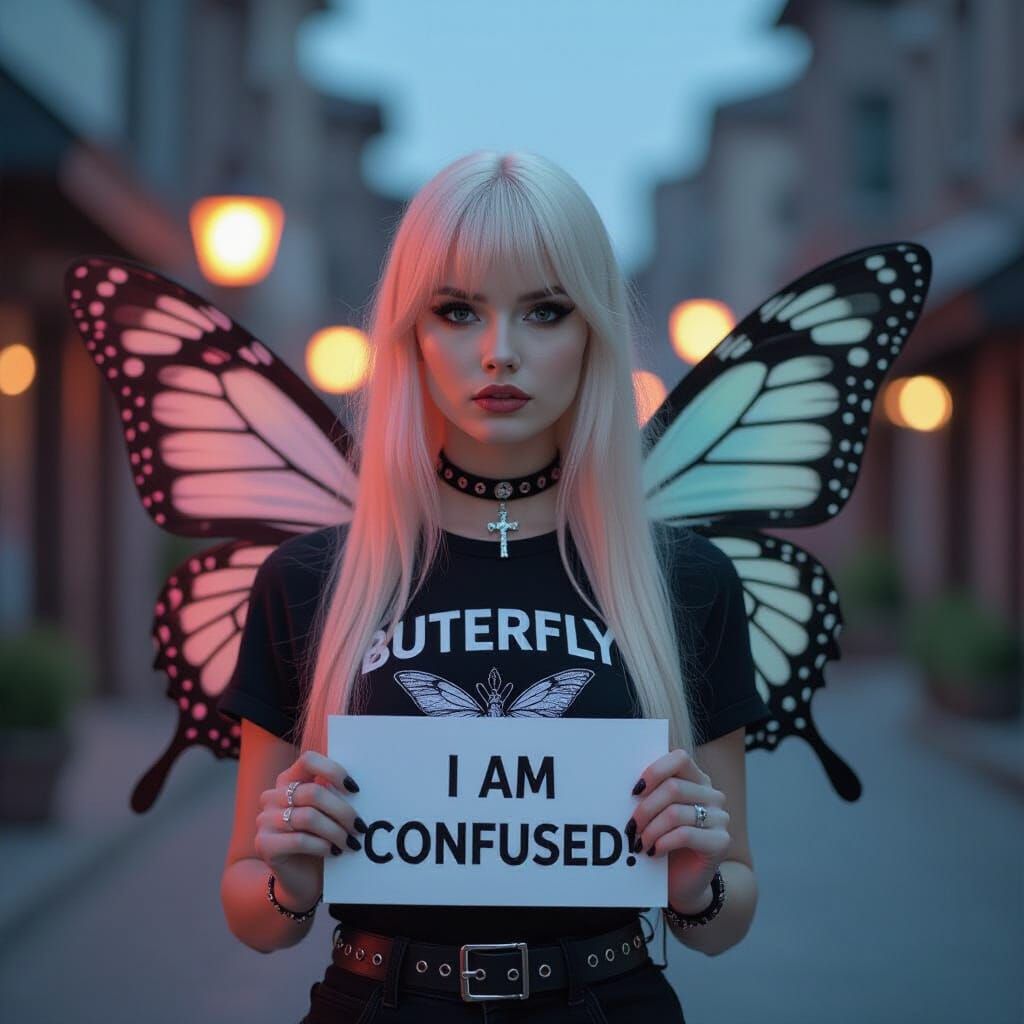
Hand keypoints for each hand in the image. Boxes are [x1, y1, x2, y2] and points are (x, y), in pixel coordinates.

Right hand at [254, 750, 365, 908]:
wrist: (303, 880)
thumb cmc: (320, 840)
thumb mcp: (328, 813)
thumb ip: (335, 794)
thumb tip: (357, 787)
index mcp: (287, 780)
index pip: (309, 760)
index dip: (334, 771)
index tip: (355, 790)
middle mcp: (272, 796)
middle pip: (314, 793)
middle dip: (342, 811)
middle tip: (360, 827)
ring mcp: (265, 819)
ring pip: (308, 817)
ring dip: (336, 831)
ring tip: (351, 843)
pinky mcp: (264, 844)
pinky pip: (299, 840)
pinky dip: (322, 845)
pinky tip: (333, 851)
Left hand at [626, 748, 728, 912]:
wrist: (683, 882)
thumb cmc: (664, 842)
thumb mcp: (656, 813)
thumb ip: (649, 793)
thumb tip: (624, 781)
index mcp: (697, 779)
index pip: (679, 758)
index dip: (655, 771)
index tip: (634, 791)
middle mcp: (712, 795)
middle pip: (673, 788)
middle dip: (645, 808)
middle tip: (631, 827)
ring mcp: (720, 818)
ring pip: (676, 813)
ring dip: (651, 829)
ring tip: (639, 843)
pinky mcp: (721, 842)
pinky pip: (685, 834)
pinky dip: (663, 842)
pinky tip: (654, 851)